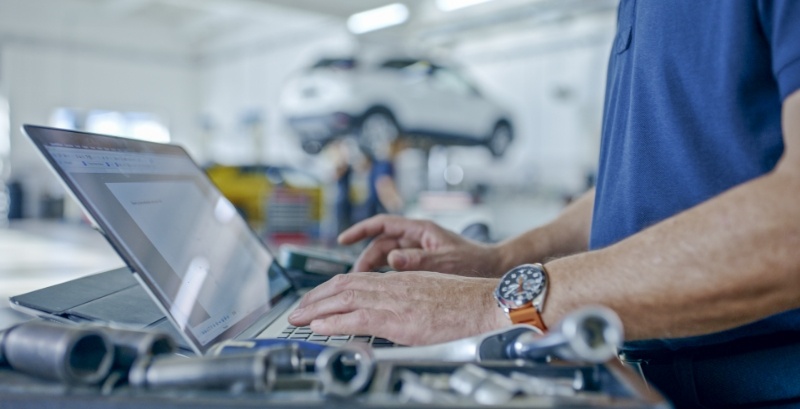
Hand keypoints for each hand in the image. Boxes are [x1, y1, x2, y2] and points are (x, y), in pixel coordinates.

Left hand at [287, 271, 510, 345]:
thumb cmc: (463, 302)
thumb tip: (392, 312)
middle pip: (342, 286)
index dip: (330, 289)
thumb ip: (406, 300)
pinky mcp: (397, 319)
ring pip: (343, 299)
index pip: (354, 280)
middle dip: (315, 298)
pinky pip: (356, 318)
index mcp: (398, 279)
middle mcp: (391, 286)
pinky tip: (318, 327)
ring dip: (315, 310)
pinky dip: (333, 322)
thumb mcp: (428, 294)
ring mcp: (393, 301)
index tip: (316, 299)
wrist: (483, 304)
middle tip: (296, 310)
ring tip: (297, 319)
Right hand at [338, 215, 503, 276]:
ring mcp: (418, 250)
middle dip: (365, 258)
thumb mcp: (445, 261)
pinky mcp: (421, 263)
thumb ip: (418, 260)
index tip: (343, 239)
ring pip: (387, 256)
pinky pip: (397, 267)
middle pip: (381, 243)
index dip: (361, 230)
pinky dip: (386, 275)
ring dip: (374, 268)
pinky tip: (380, 289)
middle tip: (355, 277)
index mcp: (420, 229)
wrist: (494, 269)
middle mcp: (417, 237)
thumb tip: (392, 259)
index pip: (383, 224)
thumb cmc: (474, 262)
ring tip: (363, 285)